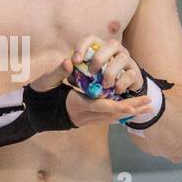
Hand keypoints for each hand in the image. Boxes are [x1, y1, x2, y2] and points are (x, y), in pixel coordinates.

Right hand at [31, 58, 153, 127]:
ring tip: (145, 106)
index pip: (101, 107)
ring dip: (129, 112)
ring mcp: (84, 120)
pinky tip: (130, 111)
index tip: (133, 104)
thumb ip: (58, 71)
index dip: (118, 106)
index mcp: (76, 105)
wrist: (31, 113)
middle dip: (131, 109)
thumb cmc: (38, 95)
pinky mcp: (85, 120)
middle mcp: (83, 115)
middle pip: (112, 114)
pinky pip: (106, 118)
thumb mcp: (46, 81)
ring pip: (111, 118)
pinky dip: (120, 114)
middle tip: (149, 103)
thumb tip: (68, 61)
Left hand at [70, 35, 144, 95]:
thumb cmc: (94, 81)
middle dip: (99, 58)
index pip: (91, 38)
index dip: (82, 47)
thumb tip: (67, 63)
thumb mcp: (79, 77)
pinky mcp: (134, 73)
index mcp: (100, 47)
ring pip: (122, 58)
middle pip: (112, 44)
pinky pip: (130, 74)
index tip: (75, 61)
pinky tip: (115, 90)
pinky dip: (122, 83)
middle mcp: (116, 50)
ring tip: (104, 85)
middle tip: (91, 73)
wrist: (116, 92)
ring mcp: (127, 60)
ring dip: (111, 72)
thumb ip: (69, 72)